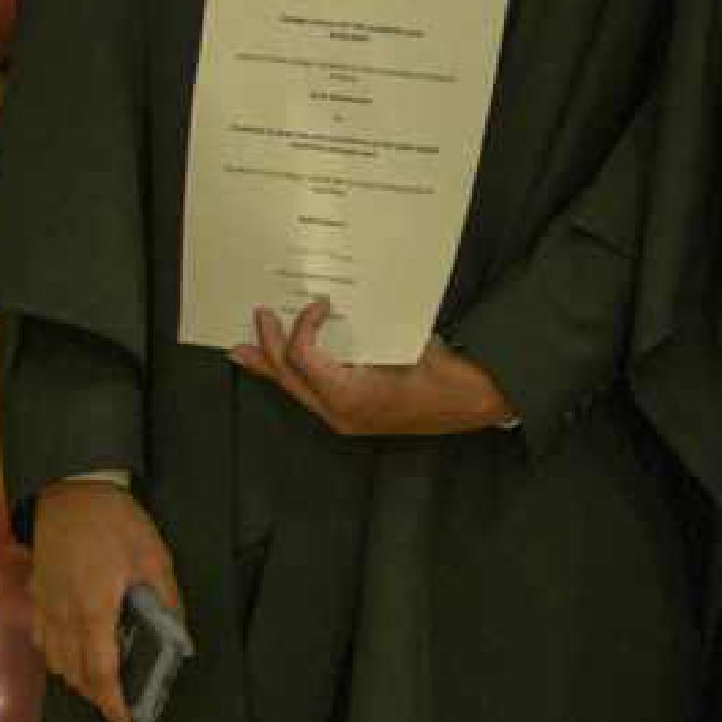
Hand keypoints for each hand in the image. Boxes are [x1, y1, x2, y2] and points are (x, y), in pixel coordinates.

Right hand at [28, 480, 183, 721]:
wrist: (71, 491)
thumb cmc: (115, 522)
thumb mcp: (154, 557)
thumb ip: (166, 600)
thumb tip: (179, 638)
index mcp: (95, 611)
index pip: (101, 672)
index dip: (112, 703)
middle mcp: (65, 617)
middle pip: (75, 674)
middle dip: (96, 696)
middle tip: (118, 703)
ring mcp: (45, 607)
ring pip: (56, 662)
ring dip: (76, 679)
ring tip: (99, 681)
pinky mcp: (36, 595)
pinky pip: (42, 641)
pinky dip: (57, 657)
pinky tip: (73, 651)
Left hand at [226, 299, 515, 437]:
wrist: (476, 404)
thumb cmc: (449, 375)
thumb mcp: (409, 344)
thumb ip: (370, 332)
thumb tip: (340, 306)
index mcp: (351, 396)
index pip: (303, 356)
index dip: (303, 324)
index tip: (321, 302)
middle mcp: (340, 413)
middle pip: (288, 377)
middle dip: (268, 346)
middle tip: (259, 316)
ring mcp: (345, 419)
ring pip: (295, 390)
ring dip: (270, 367)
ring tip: (244, 352)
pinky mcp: (353, 416)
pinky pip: (312, 395)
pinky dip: (294, 376)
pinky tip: (285, 368)